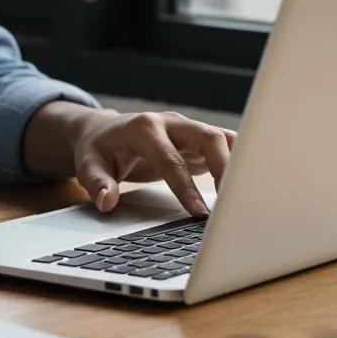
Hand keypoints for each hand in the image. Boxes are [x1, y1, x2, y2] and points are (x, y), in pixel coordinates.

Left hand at [69, 108, 236, 217]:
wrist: (103, 130)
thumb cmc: (98, 149)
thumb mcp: (88, 165)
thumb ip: (97, 183)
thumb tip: (107, 202)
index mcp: (144, 128)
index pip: (170, 160)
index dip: (186, 188)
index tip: (200, 214)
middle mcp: (170, 123)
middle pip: (207, 137)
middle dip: (223, 168)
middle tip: (232, 204)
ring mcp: (186, 129)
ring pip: (220, 138)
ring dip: (236, 164)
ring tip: (246, 196)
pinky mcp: (196, 139)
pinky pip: (223, 144)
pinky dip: (238, 160)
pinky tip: (248, 184)